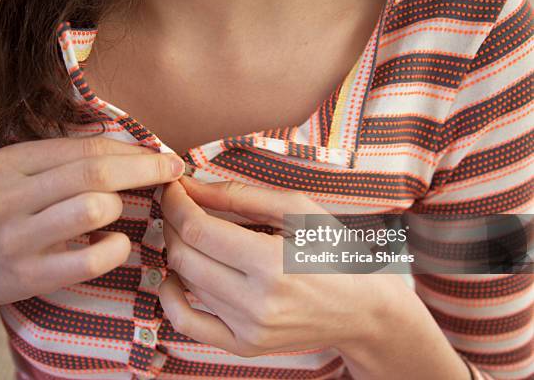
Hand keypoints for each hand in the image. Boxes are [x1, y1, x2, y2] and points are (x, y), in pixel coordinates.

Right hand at [0, 136, 184, 311]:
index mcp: (8, 162)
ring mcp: (16, 238)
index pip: (85, 148)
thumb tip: (140, 150)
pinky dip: (117, 247)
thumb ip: (69, 161)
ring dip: (121, 207)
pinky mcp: (30, 275)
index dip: (133, 149)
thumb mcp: (25, 177)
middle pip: (95, 173)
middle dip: (145, 168)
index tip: (163, 153)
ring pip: (94, 209)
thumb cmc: (14, 214)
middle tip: (173, 170)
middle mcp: (6, 196)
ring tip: (116, 212)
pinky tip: (114, 242)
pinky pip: (93, 258)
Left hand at [159, 177, 403, 355]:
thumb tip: (190, 187)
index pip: (198, 229)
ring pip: (186, 282)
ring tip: (192, 231)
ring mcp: (249, 330)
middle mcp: (257, 303)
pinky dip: (171, 297)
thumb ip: (239, 196)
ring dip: (179, 251)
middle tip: (179, 205)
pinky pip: (187, 324)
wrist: (363, 307)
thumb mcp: (297, 209)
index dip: (176, 203)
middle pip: (185, 257)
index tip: (173, 188)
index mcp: (273, 263)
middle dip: (172, 223)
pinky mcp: (245, 346)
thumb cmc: (334, 249)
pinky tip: (177, 276)